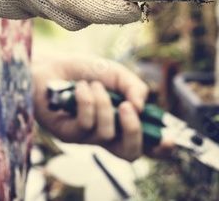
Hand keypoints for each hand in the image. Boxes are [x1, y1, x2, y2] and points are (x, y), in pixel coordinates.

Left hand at [31, 52, 175, 161]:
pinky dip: (86, 102)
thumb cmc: (82, 71)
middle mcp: (105, 134)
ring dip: (103, 104)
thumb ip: (133, 87)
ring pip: (106, 133)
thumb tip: (139, 107)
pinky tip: (80, 88)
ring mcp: (86, 137)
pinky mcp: (66, 134)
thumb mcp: (115, 73)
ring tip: (93, 85)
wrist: (50, 64)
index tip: (169, 139)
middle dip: (134, 131)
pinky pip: (85, 125)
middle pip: (129, 153)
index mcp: (121, 122)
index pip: (145, 144)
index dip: (160, 148)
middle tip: (127, 107)